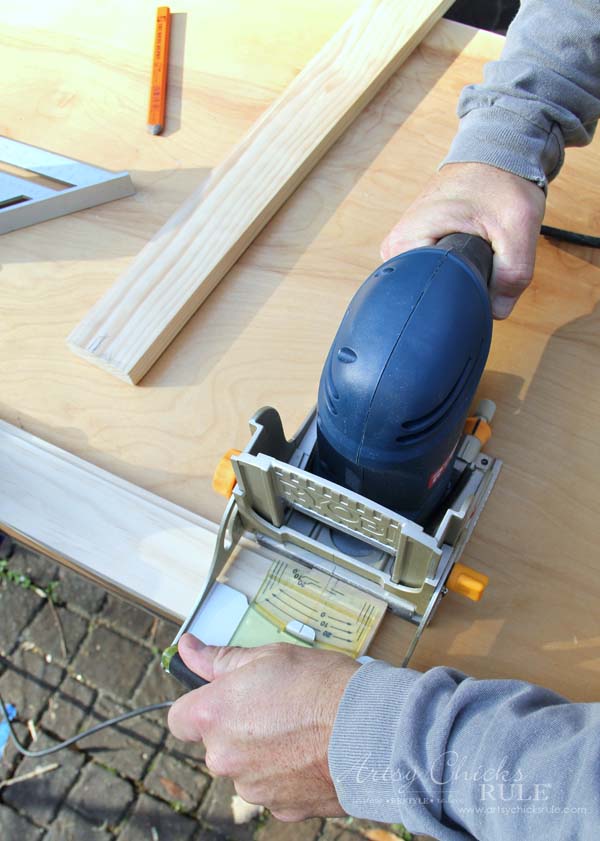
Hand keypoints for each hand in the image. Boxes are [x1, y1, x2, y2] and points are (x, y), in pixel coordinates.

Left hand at [168, 634, 359, 820]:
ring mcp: (252, 787)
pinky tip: (310, 751)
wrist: (369, 729)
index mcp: (214, 715)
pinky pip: (272, 787)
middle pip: (215, 743)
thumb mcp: (269, 656)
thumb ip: (221, 659)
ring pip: (245, 767)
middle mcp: (224, 757)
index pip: (179, 718)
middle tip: (273, 705)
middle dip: (237, 727)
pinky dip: (285, 773)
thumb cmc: (322, 687)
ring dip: (261, 752)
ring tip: (298, 728)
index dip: (199, 706)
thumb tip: (189, 650)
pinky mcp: (280, 808)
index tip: (221, 697)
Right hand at [380, 162, 545, 318]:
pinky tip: (469, 255)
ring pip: (432, 288)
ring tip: (477, 250)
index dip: (456, 299)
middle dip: (460, 289)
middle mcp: (396, 249)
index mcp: (405, 243)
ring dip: (460, 280)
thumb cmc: (500, 181)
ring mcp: (403, 249)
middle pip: (427, 295)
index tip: (477, 284)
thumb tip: (495, 311)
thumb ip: (512, 276)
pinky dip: (456, 273)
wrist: (495, 153)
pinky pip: (433, 276)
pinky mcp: (415, 248)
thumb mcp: (517, 227)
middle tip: (483, 259)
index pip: (421, 296)